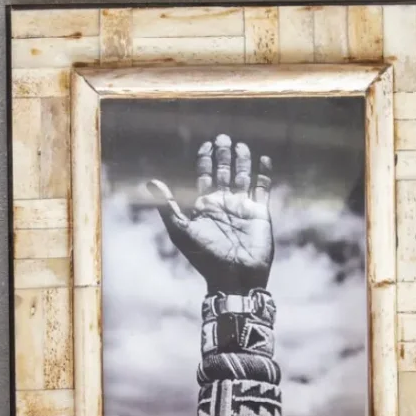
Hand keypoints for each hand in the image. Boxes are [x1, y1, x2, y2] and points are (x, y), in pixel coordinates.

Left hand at [145, 132, 273, 292]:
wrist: (235, 278)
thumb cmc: (206, 259)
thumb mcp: (182, 231)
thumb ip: (167, 207)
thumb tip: (151, 182)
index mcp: (205, 206)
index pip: (204, 176)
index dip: (205, 160)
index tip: (206, 145)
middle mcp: (224, 204)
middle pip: (223, 172)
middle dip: (223, 155)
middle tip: (222, 137)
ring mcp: (243, 207)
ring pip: (243, 177)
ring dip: (242, 161)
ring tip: (240, 145)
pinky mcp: (260, 212)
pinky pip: (263, 188)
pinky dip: (264, 173)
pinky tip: (263, 159)